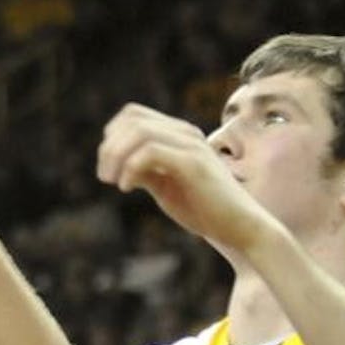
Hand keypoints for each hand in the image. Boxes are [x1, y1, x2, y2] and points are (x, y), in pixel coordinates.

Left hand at [96, 103, 275, 253]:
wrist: (240, 229)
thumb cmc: (202, 209)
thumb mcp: (164, 185)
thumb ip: (143, 169)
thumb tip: (113, 162)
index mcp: (179, 135)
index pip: (133, 114)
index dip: (112, 135)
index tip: (107, 165)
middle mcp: (186, 134)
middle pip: (132, 119)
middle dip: (109, 147)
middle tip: (105, 176)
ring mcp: (191, 146)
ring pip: (139, 131)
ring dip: (116, 156)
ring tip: (112, 181)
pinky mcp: (193, 164)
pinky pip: (151, 152)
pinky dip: (130, 168)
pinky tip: (127, 187)